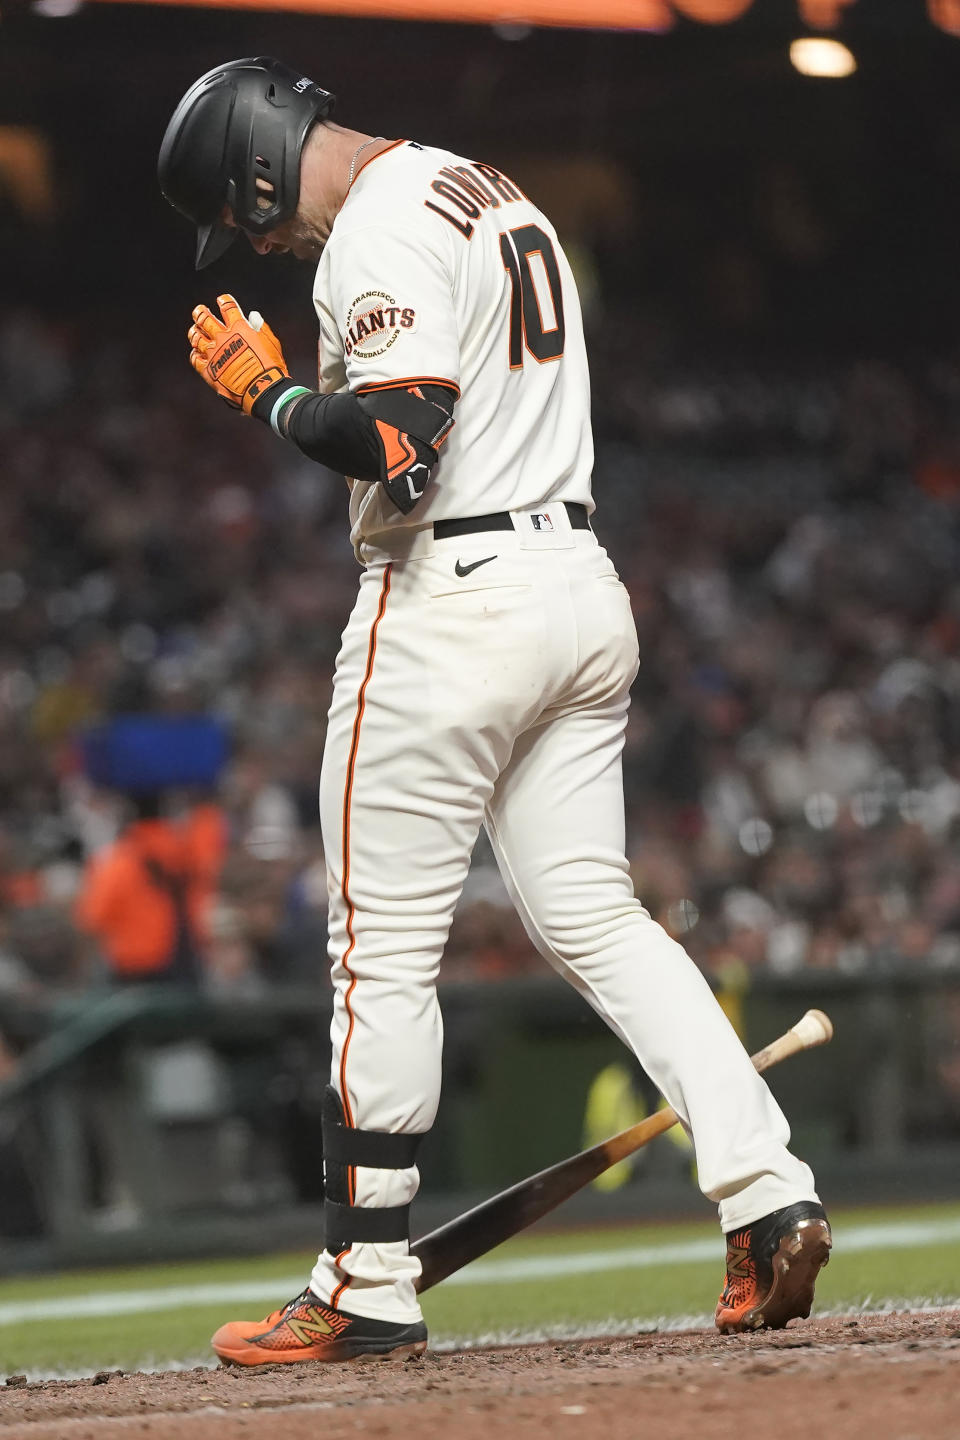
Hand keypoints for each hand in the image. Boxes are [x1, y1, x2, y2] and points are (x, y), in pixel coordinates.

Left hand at [188, 294, 289, 415]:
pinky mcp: (209, 370)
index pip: (227, 307)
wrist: (262, 390)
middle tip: (199, 310)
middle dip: (201, 312)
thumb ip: (261, 327)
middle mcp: (223, 337)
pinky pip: (195, 359)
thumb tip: (253, 316)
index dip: (224, 301)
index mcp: (239, 327)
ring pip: (196, 337)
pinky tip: (197, 352)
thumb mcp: (271, 343)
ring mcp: (214, 353)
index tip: (221, 300)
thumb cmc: (270, 367)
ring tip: (195, 329)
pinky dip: (195, 354)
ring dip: (195, 331)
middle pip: (205, 318)